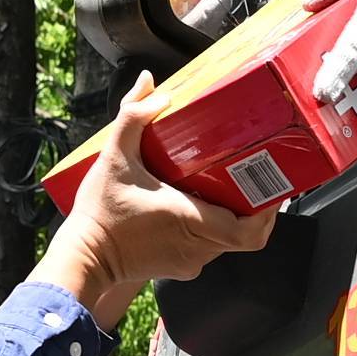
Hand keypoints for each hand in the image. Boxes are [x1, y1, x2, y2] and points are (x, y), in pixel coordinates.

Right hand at [37, 73, 274, 323]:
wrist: (82, 258)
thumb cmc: (100, 213)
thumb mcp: (113, 156)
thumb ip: (132, 115)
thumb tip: (151, 85)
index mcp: (190, 220)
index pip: (249, 230)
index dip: (268, 213)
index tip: (273, 190)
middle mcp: (197, 248)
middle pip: (244, 234)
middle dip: (253, 208)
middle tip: (253, 179)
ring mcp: (189, 263)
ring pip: (226, 242)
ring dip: (229, 218)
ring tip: (223, 187)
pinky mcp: (179, 270)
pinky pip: (207, 250)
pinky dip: (209, 231)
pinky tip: (196, 207)